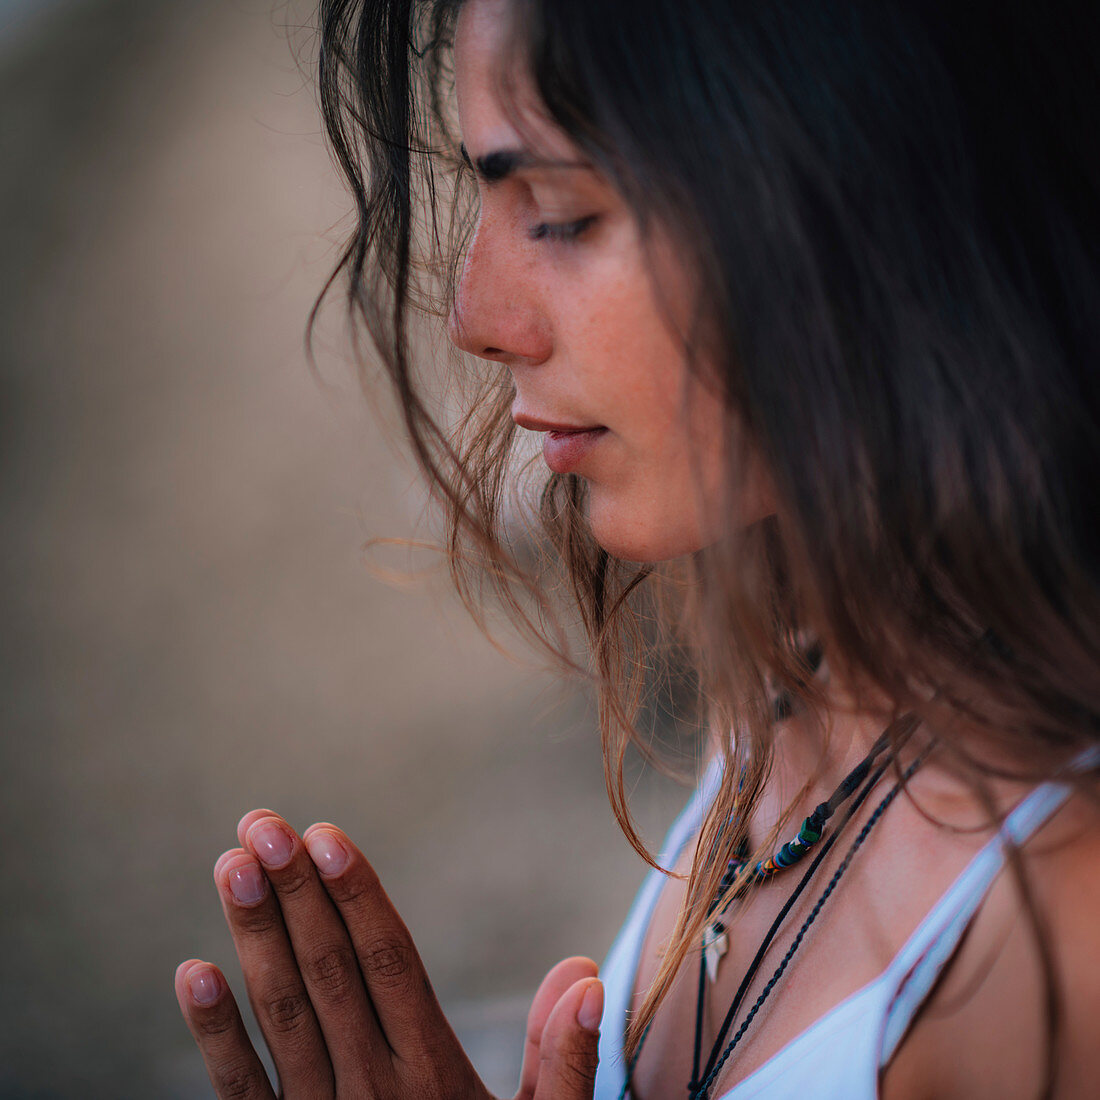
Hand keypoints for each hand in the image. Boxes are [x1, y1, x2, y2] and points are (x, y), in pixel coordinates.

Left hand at [175, 810, 603, 1098]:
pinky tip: (193, 972)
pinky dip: (214, 1035)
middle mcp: (374, 1090)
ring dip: (255, 938)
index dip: (357, 897)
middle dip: (295, 894)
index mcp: (434, 1075)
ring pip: (283, 1016)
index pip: (390, 964)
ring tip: (232, 865)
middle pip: (330, 974)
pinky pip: (241, 1094)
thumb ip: (563, 1061)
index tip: (326, 835)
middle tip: (260, 824)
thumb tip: (585, 973)